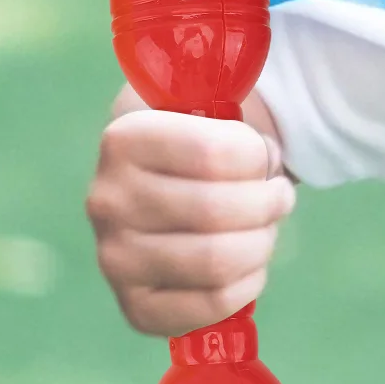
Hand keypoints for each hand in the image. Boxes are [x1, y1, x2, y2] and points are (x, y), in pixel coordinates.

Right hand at [86, 85, 297, 336]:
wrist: (190, 181)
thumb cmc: (216, 133)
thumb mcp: (220, 94)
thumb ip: (236, 85)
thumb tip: (279, 76)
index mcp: (125, 136)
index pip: (217, 154)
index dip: (258, 156)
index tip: (261, 150)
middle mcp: (105, 198)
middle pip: (221, 213)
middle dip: (270, 201)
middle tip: (277, 191)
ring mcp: (114, 257)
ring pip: (218, 261)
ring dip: (263, 240)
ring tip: (265, 223)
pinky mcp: (135, 304)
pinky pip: (209, 308)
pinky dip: (247, 283)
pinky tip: (247, 261)